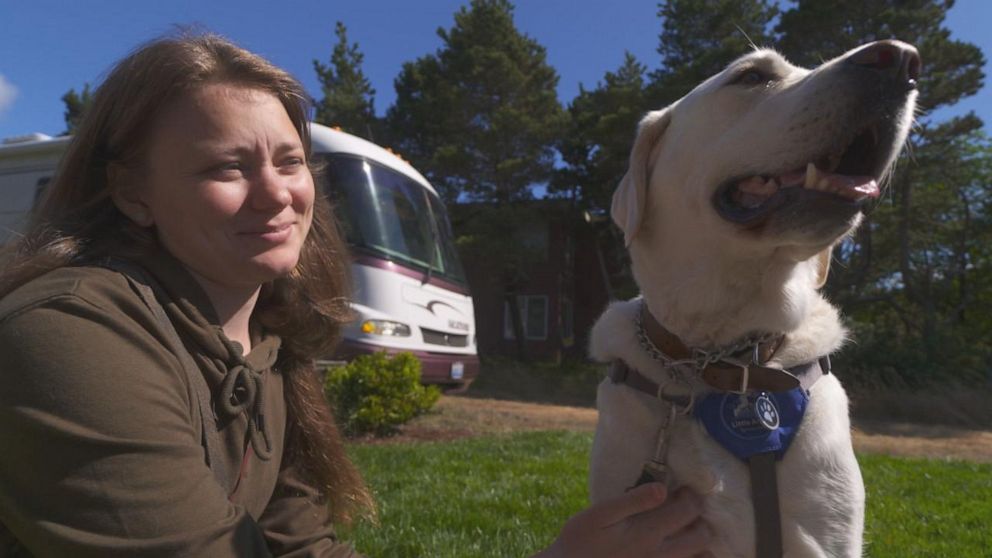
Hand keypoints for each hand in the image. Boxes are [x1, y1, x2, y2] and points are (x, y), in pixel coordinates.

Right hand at [534, 483, 712, 557]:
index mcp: (648, 532)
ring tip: (688, 531)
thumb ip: (633, 500)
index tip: (684, 489)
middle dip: (702, 519)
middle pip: (702, 536)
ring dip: (702, 543)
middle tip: (688, 509)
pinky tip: (681, 550)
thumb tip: (662, 488)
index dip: (692, 496)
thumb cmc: (580, 540)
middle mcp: (661, 554)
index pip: (688, 510)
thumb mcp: (600, 514)